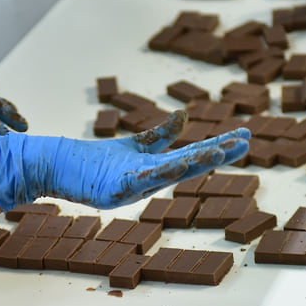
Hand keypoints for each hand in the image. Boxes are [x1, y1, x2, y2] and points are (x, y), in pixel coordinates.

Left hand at [0, 111, 250, 210]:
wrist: (60, 168)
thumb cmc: (94, 161)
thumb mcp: (133, 147)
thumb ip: (160, 135)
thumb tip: (185, 116)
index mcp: (156, 167)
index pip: (194, 153)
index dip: (220, 146)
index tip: (246, 135)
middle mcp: (150, 179)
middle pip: (189, 163)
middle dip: (217, 153)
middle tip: (246, 142)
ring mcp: (133, 185)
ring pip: (170, 173)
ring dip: (196, 162)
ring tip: (220, 151)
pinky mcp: (114, 188)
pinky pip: (141, 178)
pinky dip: (161, 171)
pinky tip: (178, 162)